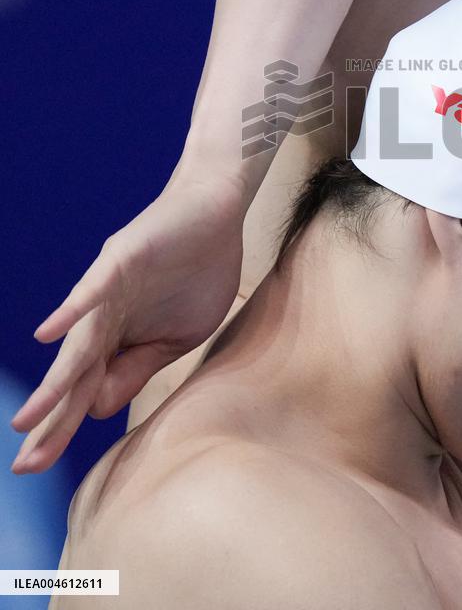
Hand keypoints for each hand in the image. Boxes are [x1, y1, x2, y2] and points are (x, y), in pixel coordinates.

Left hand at [10, 166, 247, 473]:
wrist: (218, 213)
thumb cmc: (200, 272)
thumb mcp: (177, 338)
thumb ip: (136, 369)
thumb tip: (96, 410)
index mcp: (118, 337)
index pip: (85, 390)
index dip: (61, 426)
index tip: (35, 467)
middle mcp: (103, 316)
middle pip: (74, 376)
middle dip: (51, 420)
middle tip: (23, 465)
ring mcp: (109, 288)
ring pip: (79, 342)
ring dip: (56, 382)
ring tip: (29, 420)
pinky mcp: (121, 259)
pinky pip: (93, 288)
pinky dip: (72, 310)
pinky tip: (47, 334)